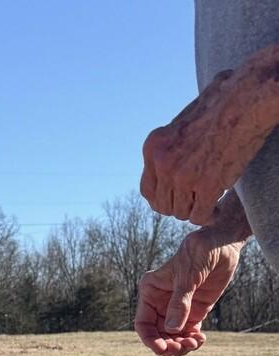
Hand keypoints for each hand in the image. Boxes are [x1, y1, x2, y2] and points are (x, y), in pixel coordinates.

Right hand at [135, 230, 243, 355]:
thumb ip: (180, 303)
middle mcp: (160, 302)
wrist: (223, 243)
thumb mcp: (189, 275)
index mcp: (151, 291)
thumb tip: (172, 330)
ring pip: (172, 337)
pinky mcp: (193, 312)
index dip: (150, 339)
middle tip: (182, 348)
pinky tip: (200, 340)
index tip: (162, 348)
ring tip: (194, 344)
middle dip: (168, 345)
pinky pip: (187, 334)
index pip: (143, 323)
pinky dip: (192, 341)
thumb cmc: (201, 251)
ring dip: (180, 346)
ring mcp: (176, 309)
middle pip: (157, 334)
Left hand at [141, 65, 276, 224]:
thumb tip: (165, 173)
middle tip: (195, 203)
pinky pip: (199, 216)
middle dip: (179, 207)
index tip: (177, 198)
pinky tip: (216, 211)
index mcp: (153, 147)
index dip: (163, 199)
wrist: (245, 99)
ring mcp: (182, 176)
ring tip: (208, 203)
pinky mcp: (206, 185)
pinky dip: (208, 217)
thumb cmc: (220, 105)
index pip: (148, 190)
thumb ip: (169, 150)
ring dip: (195, 211)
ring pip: (181, 213)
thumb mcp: (181, 124)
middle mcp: (162, 163)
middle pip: (163, 206)